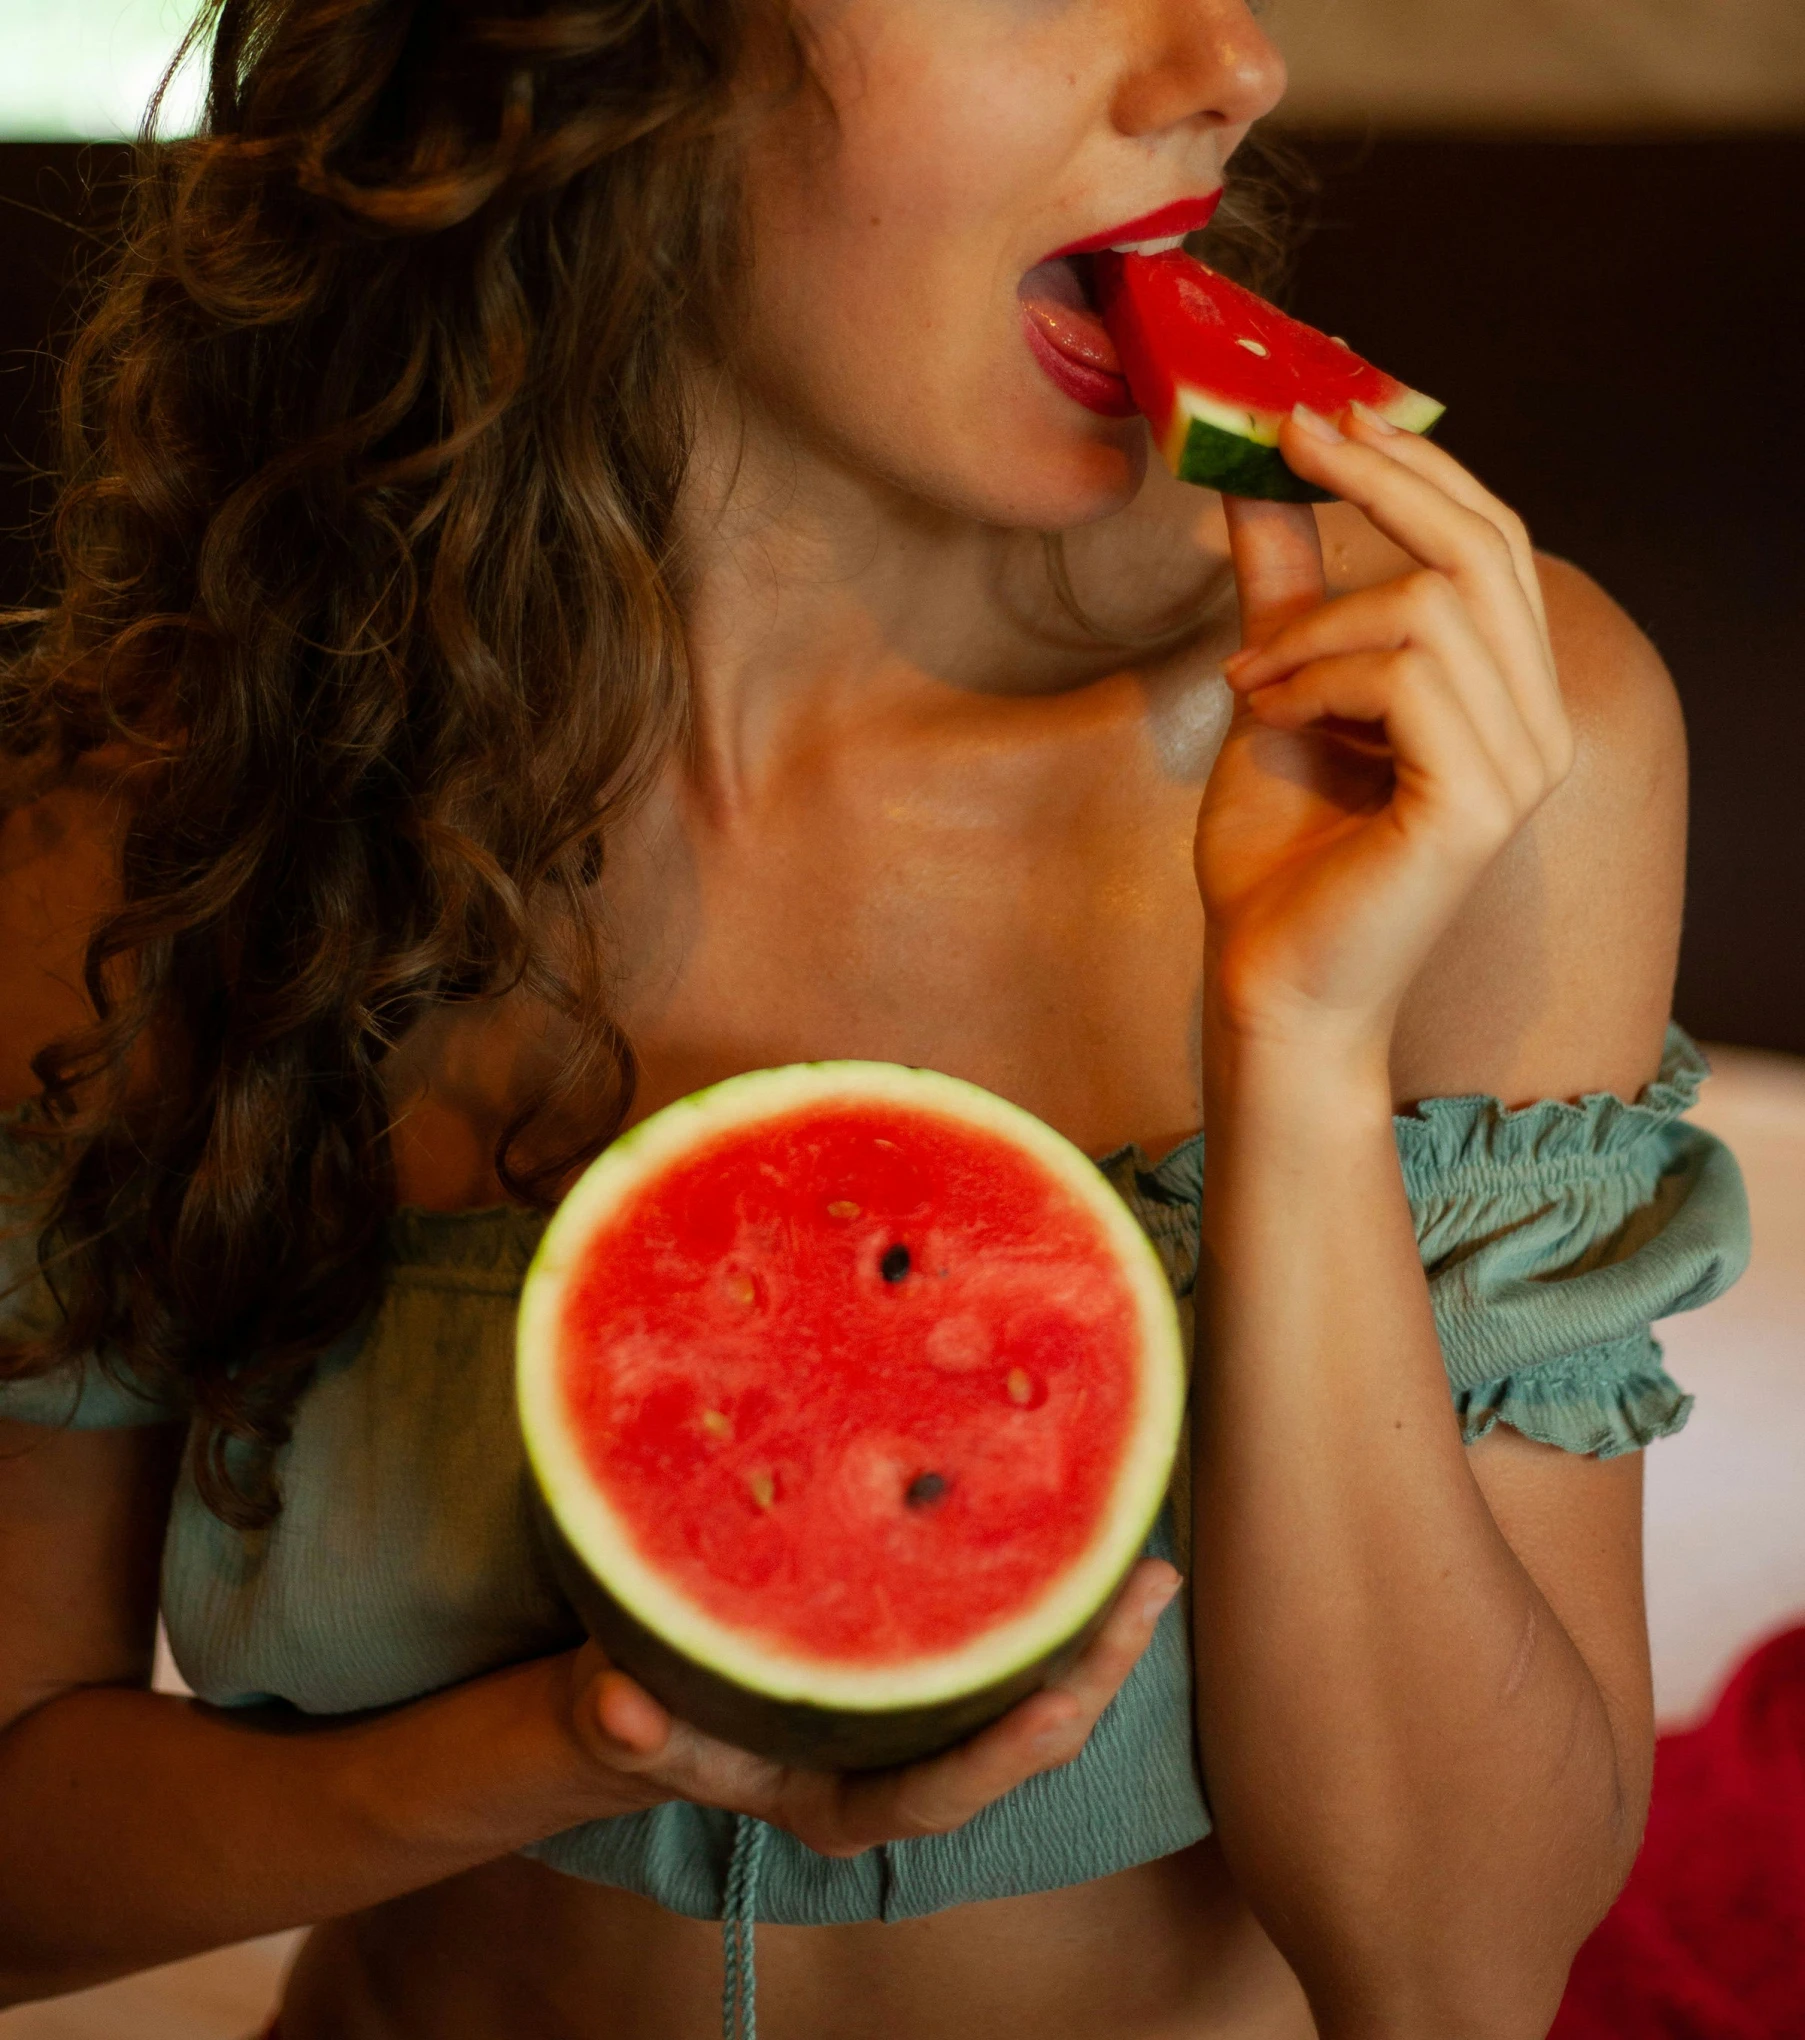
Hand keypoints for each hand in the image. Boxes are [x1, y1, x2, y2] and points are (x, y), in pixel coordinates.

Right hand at [554, 1557, 1179, 1857]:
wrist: (662, 1701)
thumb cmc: (652, 1715)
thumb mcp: (624, 1724)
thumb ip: (624, 1726)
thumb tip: (620, 1709)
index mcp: (844, 1800)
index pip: (938, 1791)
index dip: (994, 1756)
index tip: (1054, 1711)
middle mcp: (903, 1761)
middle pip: (1016, 1733)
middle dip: (1089, 1670)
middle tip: (1145, 1590)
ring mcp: (925, 1710)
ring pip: (1029, 1678)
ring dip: (1092, 1622)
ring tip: (1150, 1556)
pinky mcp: (931, 1650)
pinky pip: (1006, 1626)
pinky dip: (1048, 1582)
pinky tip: (1085, 1517)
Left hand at [1194, 403, 1573, 1063]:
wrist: (1264, 983)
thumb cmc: (1275, 859)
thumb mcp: (1278, 692)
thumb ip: (1286, 595)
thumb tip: (1259, 484)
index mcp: (1504, 695)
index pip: (1492, 545)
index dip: (1416, 465)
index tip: (1322, 413)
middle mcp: (1536, 724)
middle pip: (1488, 548)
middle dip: (1385, 477)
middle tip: (1289, 438)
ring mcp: (1520, 766)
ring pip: (1433, 606)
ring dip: (1314, 626)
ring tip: (1249, 680)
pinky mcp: (1478, 803)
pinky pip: (1407, 676)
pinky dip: (1318, 676)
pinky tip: (1267, 713)